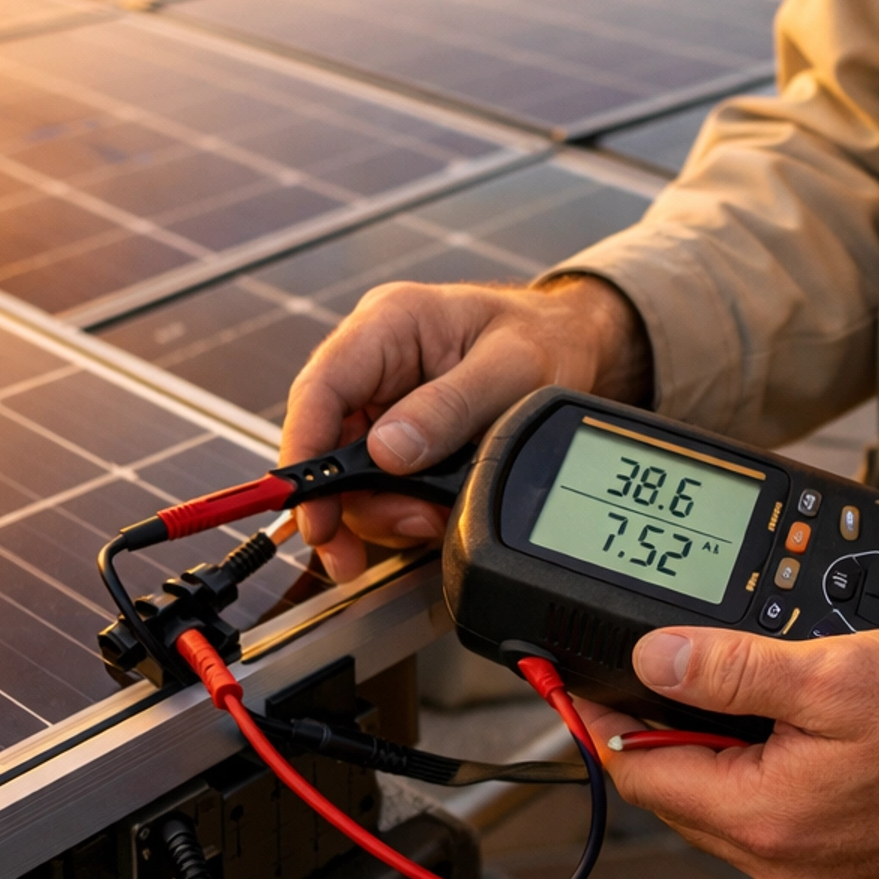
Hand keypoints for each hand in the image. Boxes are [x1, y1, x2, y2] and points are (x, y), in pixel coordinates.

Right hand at [280, 274, 651, 578]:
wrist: (572, 347)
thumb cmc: (544, 338)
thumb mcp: (512, 369)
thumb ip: (451, 407)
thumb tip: (387, 452)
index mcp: (389, 324)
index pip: (321, 388)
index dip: (305, 453)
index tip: (311, 511)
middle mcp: (375, 363)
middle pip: (328, 443)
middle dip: (348, 504)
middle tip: (357, 554)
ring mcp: (384, 402)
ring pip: (351, 473)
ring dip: (382, 513)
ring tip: (429, 521)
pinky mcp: (400, 435)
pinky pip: (381, 483)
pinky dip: (403, 510)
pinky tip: (434, 515)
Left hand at [579, 624, 878, 878]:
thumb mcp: (832, 671)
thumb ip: (732, 670)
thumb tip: (653, 662)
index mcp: (767, 821)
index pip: (643, 773)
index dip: (603, 720)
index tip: (572, 684)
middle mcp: (783, 866)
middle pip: (677, 793)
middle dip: (662, 732)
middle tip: (659, 668)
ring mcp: (817, 875)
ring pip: (723, 808)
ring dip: (714, 753)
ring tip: (734, 689)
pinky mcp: (847, 868)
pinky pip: (771, 821)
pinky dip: (761, 775)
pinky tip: (786, 731)